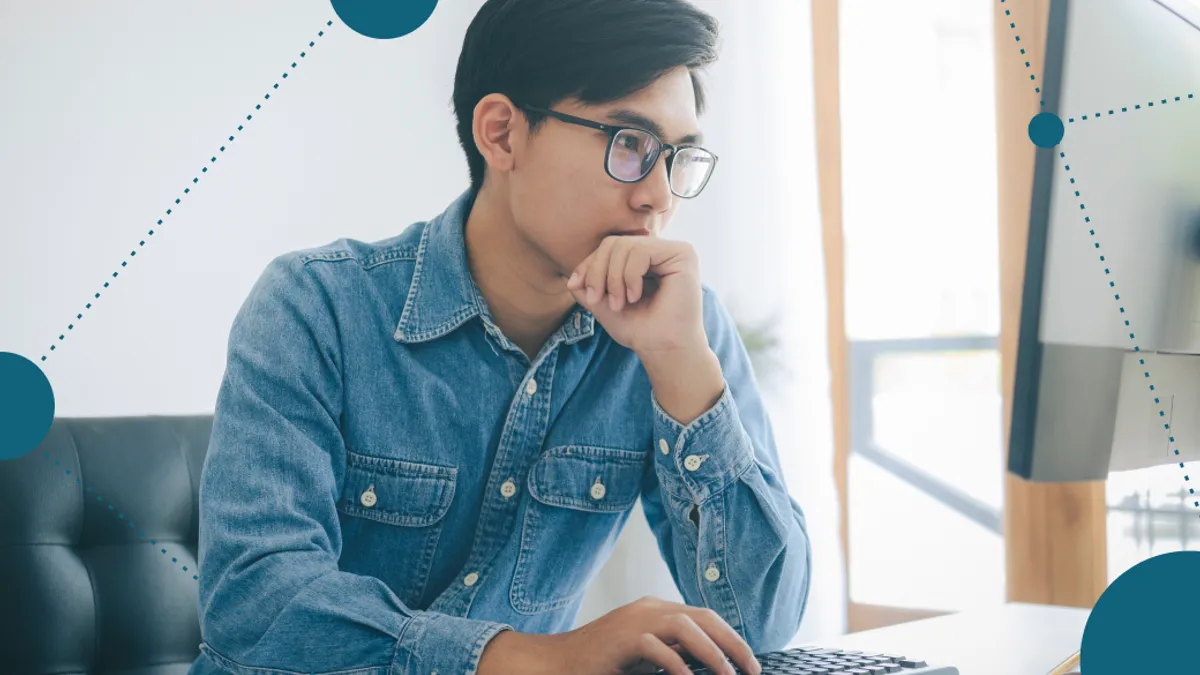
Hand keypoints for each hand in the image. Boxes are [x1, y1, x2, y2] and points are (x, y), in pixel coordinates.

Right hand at [555, 596, 762, 674]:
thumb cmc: (599, 663)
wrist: (556, 662)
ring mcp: (635, 620)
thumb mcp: (645, 657)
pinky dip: (677, 664)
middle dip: (732, 642)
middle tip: (751, 668)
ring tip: (728, 674)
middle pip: (702, 616)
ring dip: (712, 651)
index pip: (704, 616)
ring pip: (685, 624)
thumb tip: (706, 665)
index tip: (748, 661)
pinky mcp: (622, 638)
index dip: (730, 637)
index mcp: (655, 610)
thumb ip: (672, 654)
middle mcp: (648, 608)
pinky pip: (657, 646)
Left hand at [565, 236, 705, 356]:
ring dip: (613, 278)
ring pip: (625, 245)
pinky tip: (634, 296)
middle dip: (598, 271)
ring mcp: (672, 250)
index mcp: (643, 259)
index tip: (576, 286)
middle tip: (596, 299)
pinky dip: (630, 276)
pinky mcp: (683, 254)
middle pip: (614, 243)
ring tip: (618, 304)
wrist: (663, 349)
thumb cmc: (639, 330)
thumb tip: (569, 277)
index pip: (609, 247)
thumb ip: (587, 287)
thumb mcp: (603, 304)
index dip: (589, 264)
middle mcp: (659, 250)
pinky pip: (641, 251)